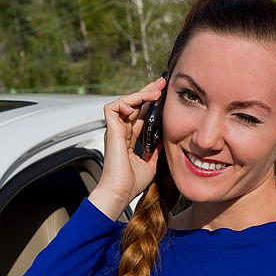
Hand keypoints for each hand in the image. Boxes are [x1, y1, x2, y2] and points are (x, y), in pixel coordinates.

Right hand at [97, 77, 166, 207]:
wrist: (120, 192)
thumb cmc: (131, 184)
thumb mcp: (150, 164)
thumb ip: (155, 151)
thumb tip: (164, 142)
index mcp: (129, 140)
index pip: (140, 116)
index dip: (150, 104)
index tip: (163, 95)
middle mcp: (121, 133)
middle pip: (133, 106)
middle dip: (147, 92)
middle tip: (162, 82)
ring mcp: (115, 131)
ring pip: (124, 103)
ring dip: (140, 94)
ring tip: (156, 91)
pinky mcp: (111, 131)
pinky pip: (112, 108)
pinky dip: (124, 102)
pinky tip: (139, 102)